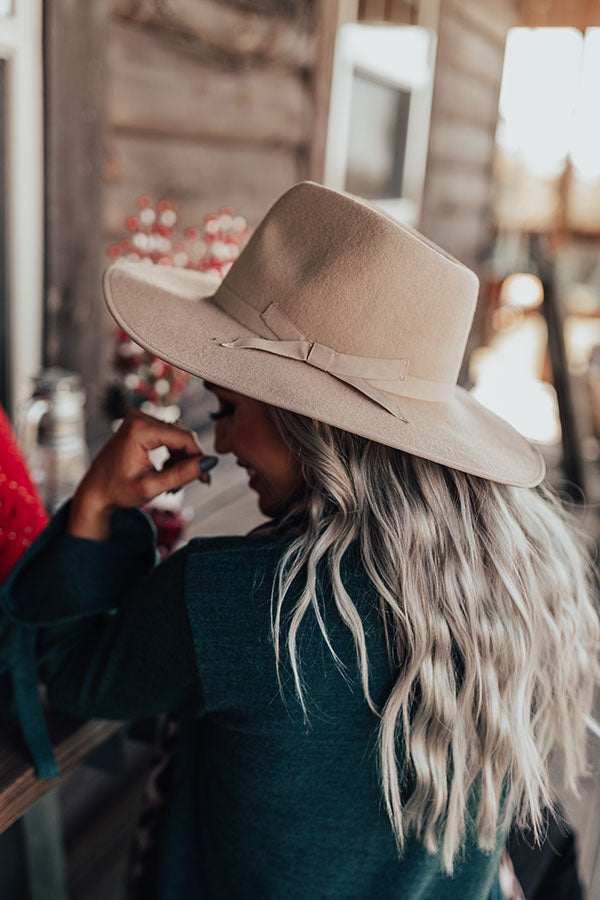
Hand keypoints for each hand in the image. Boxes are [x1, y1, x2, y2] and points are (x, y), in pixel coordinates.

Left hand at [67, 411, 206, 540]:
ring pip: (177, 436)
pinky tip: (167, 470)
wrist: (95, 490)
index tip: (205, 479)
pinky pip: (168, 436)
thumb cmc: (118, 491)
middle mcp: (140, 417)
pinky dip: (173, 453)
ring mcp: (139, 419)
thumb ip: (182, 475)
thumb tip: (210, 463)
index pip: (184, 438)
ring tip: (175, 480)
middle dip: (191, 459)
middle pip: (182, 435)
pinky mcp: (141, 424)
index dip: (199, 457)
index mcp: (140, 429)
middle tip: (195, 482)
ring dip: (182, 457)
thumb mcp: (151, 487)